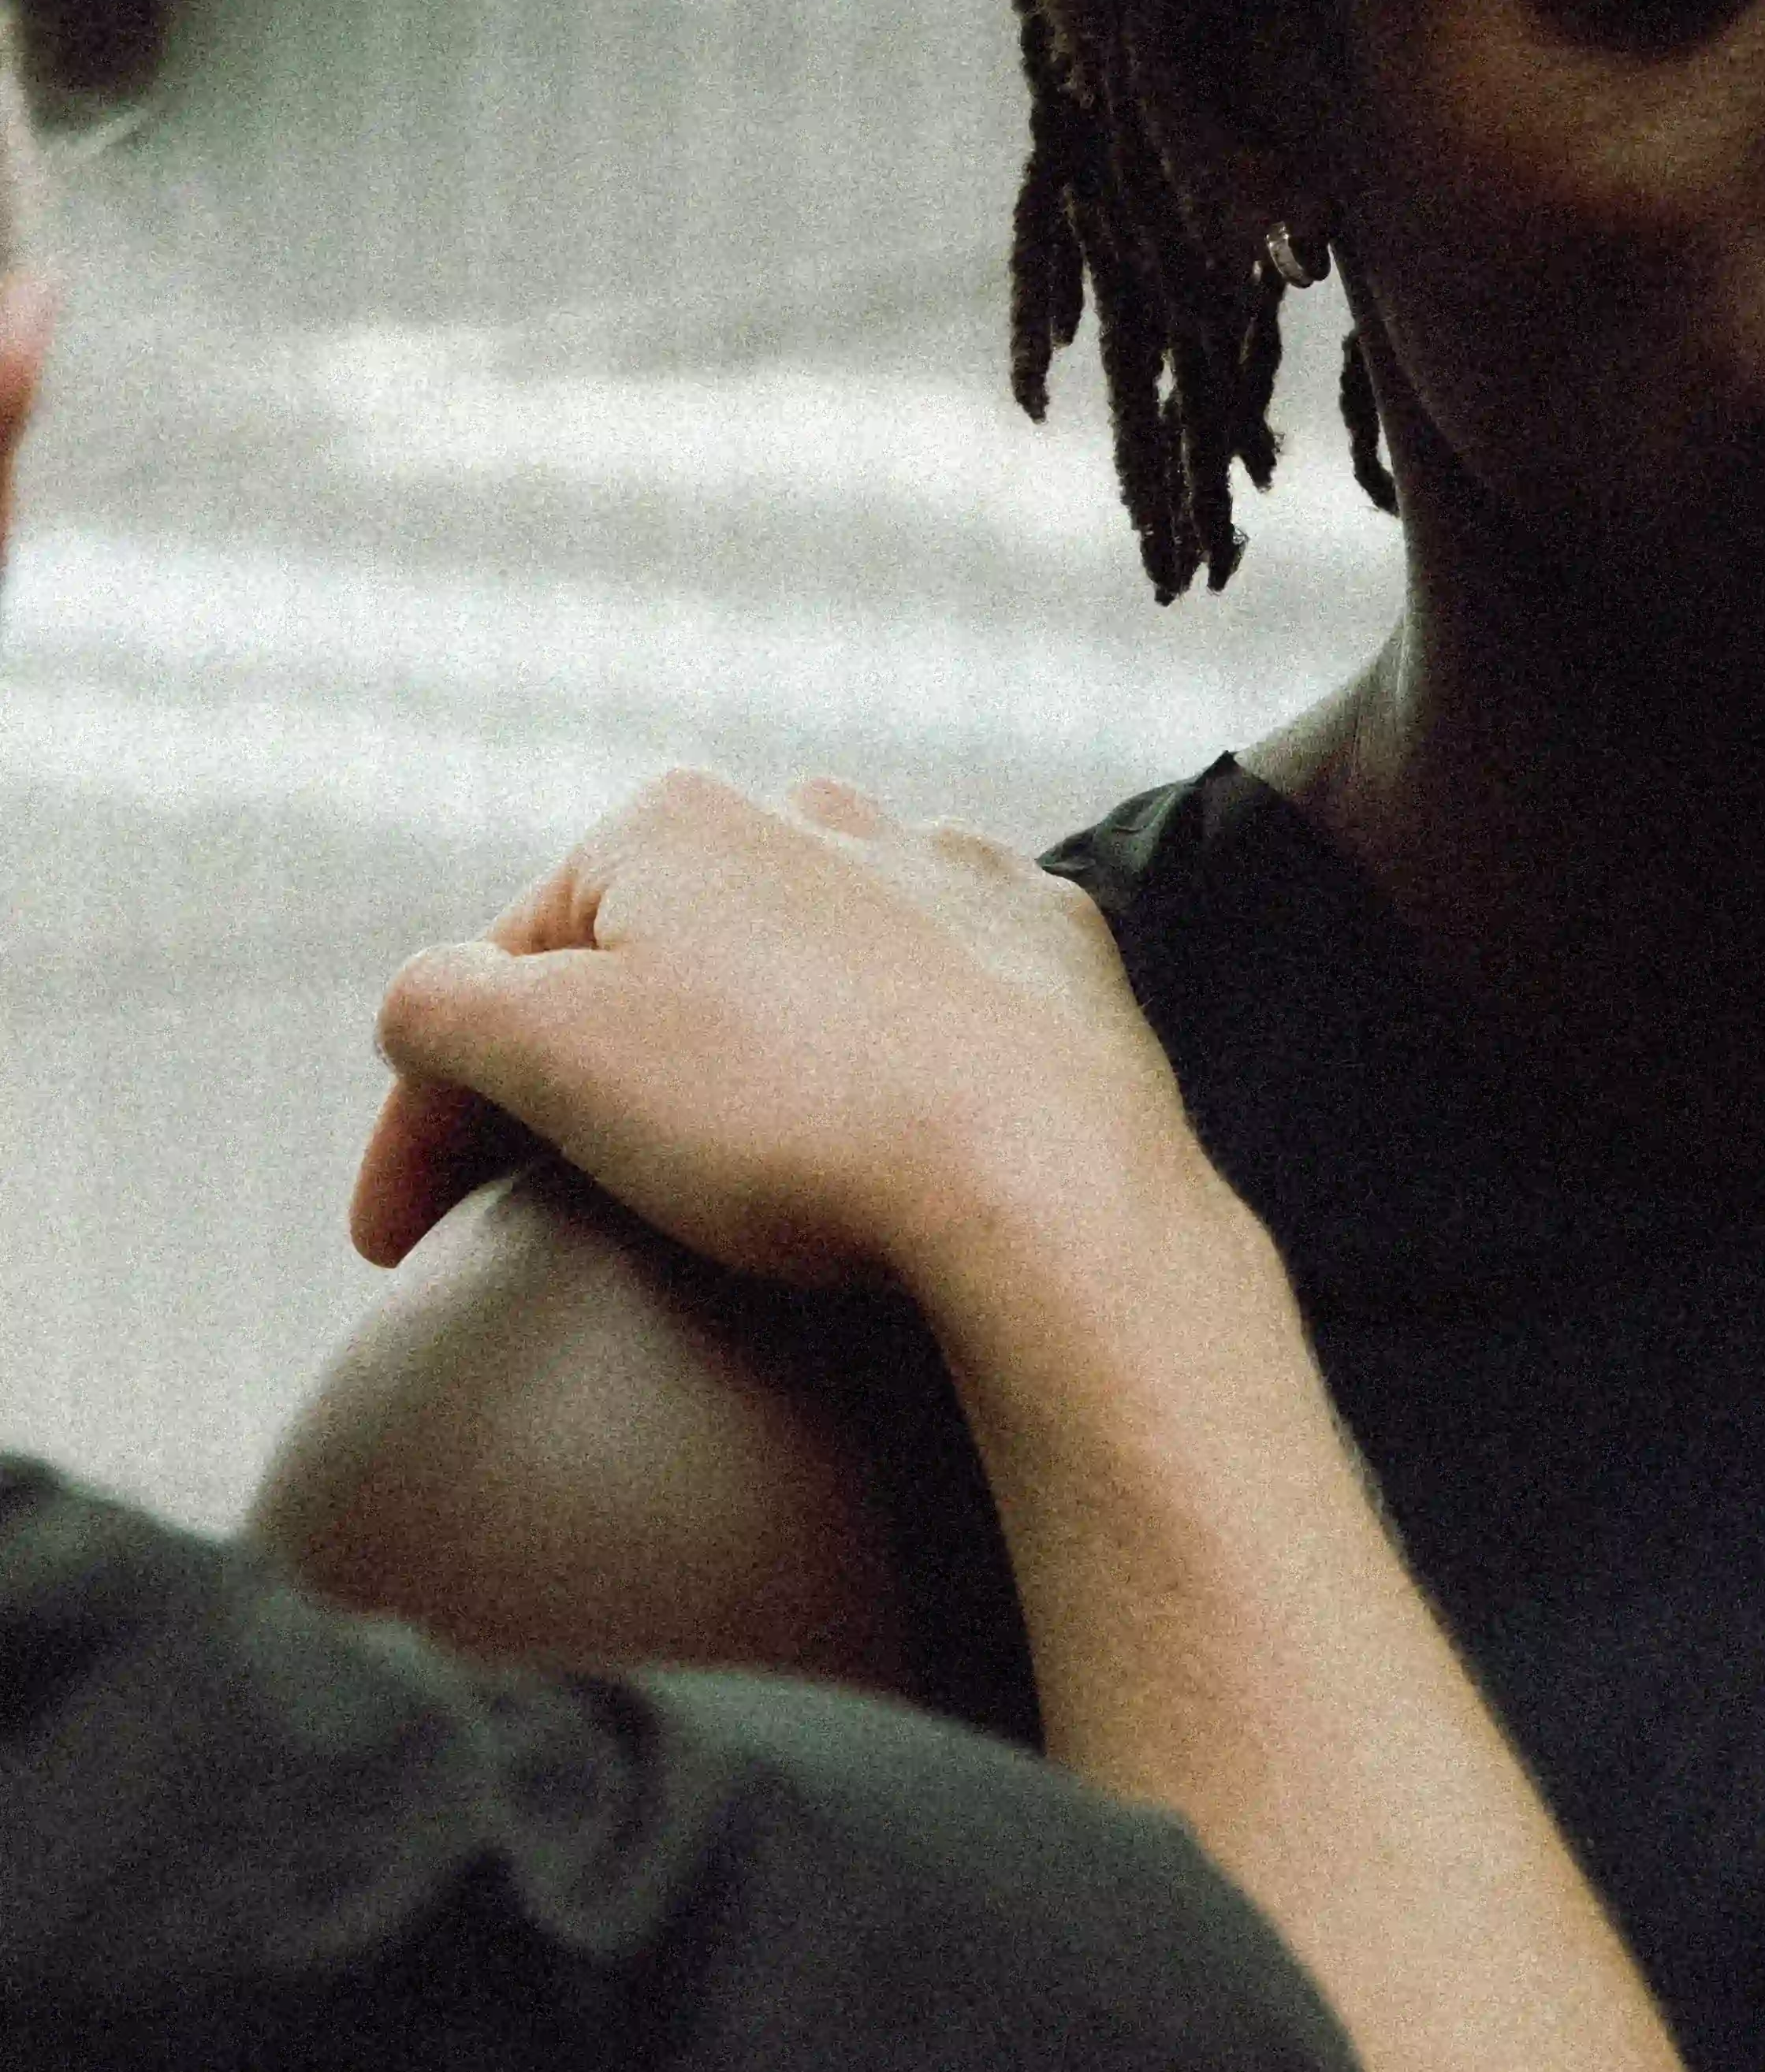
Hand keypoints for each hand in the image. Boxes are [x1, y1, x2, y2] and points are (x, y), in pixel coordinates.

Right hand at [354, 771, 1192, 1286]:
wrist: (1052, 1184)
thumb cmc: (794, 1119)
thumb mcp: (556, 1059)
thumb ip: (442, 1012)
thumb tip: (422, 1010)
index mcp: (670, 823)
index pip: (501, 976)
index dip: (431, 1121)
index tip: (399, 1253)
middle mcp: (814, 817)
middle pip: (658, 961)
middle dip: (597, 1071)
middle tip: (566, 1212)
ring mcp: (952, 880)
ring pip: (808, 968)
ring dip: (754, 1049)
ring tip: (745, 1170)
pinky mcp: (1058, 962)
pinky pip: (948, 1005)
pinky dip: (902, 1059)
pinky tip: (895, 1128)